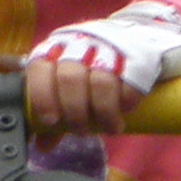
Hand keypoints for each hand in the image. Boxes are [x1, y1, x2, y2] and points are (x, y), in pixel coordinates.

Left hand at [29, 1, 180, 136]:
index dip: (43, 96)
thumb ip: (56, 109)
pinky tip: (126, 111)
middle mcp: (81, 43)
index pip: (40, 68)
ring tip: (110, 128)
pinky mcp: (138, 56)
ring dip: (103, 113)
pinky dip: (127, 103)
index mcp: (57, 48)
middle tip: (82, 131)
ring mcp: (110, 47)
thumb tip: (43, 145)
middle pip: (70, 78)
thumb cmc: (95, 65)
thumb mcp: (71, 80)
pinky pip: (130, 84)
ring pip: (100, 83)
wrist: (140, 35)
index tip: (52, 121)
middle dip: (75, 112)